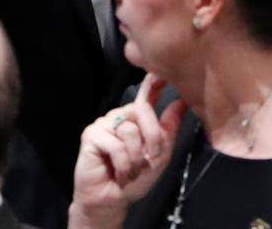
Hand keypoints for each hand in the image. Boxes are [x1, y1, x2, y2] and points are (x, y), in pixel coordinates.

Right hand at [69, 73, 186, 228]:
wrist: (112, 200)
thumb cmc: (134, 179)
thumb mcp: (160, 155)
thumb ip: (168, 129)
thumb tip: (181, 103)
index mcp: (136, 118)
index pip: (146, 95)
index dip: (153, 81)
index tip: (162, 72)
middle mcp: (120, 116)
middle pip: (142, 110)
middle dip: (152, 136)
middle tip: (151, 158)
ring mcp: (104, 123)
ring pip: (129, 129)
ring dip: (135, 156)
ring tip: (130, 169)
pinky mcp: (91, 135)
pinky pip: (115, 143)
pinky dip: (122, 163)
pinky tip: (118, 172)